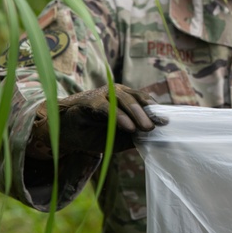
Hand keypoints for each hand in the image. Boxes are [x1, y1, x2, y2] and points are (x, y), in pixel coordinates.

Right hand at [28, 84, 166, 158]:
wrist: (65, 133)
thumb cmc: (93, 133)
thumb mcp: (118, 138)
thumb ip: (134, 136)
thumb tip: (154, 139)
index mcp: (124, 98)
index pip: (143, 100)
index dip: (155, 110)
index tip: (166, 122)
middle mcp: (115, 93)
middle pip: (135, 98)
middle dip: (148, 112)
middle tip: (156, 126)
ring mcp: (102, 95)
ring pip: (123, 99)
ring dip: (136, 114)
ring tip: (145, 128)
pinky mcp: (89, 102)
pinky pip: (106, 107)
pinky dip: (118, 117)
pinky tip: (127, 127)